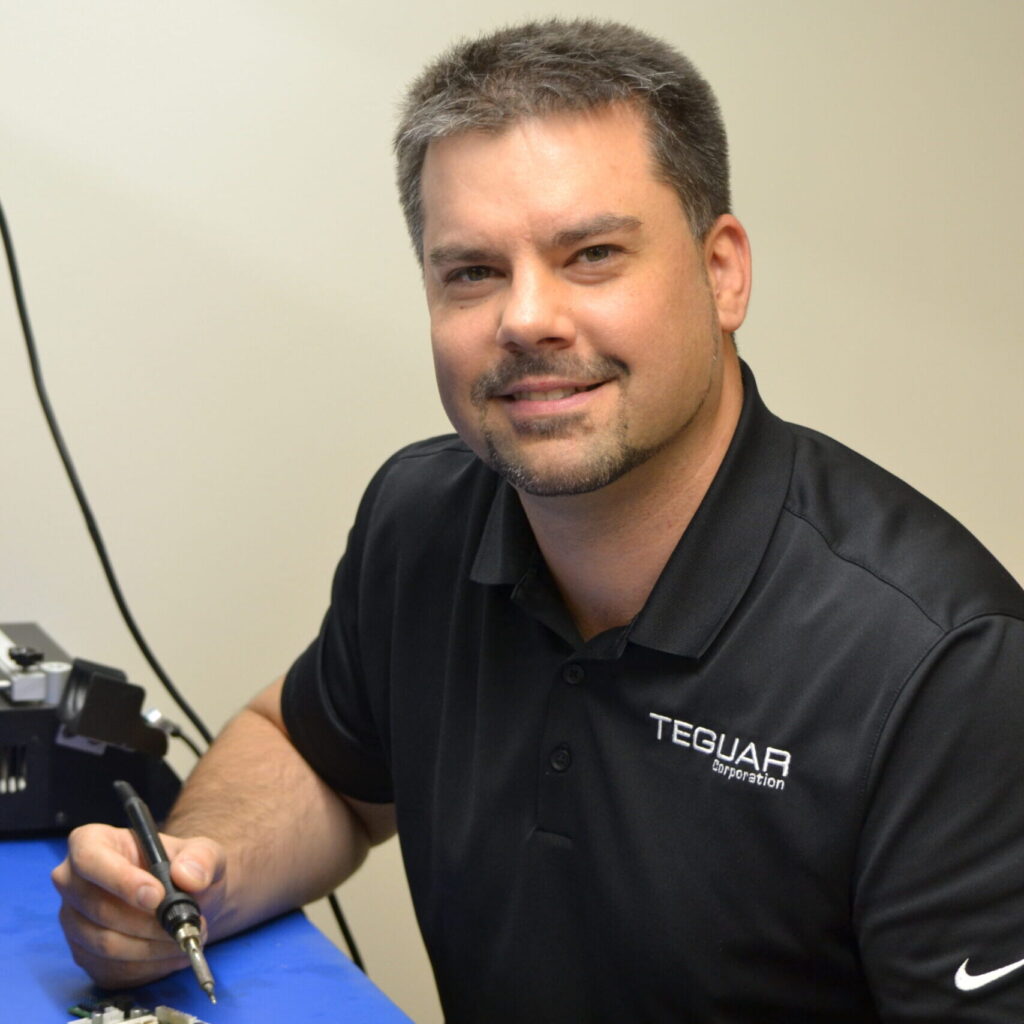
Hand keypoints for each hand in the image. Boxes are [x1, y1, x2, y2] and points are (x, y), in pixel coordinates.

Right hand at [51, 822, 226, 989]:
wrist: (189, 899)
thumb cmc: (186, 867)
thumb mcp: (204, 852)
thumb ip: (201, 858)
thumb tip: (188, 876)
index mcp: (92, 842)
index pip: (89, 858)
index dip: (120, 879)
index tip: (157, 896)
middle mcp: (73, 882)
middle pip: (98, 908)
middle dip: (148, 922)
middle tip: (188, 922)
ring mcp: (75, 922)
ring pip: (105, 943)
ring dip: (152, 947)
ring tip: (187, 936)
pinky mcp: (85, 955)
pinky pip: (111, 968)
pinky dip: (148, 966)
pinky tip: (174, 953)